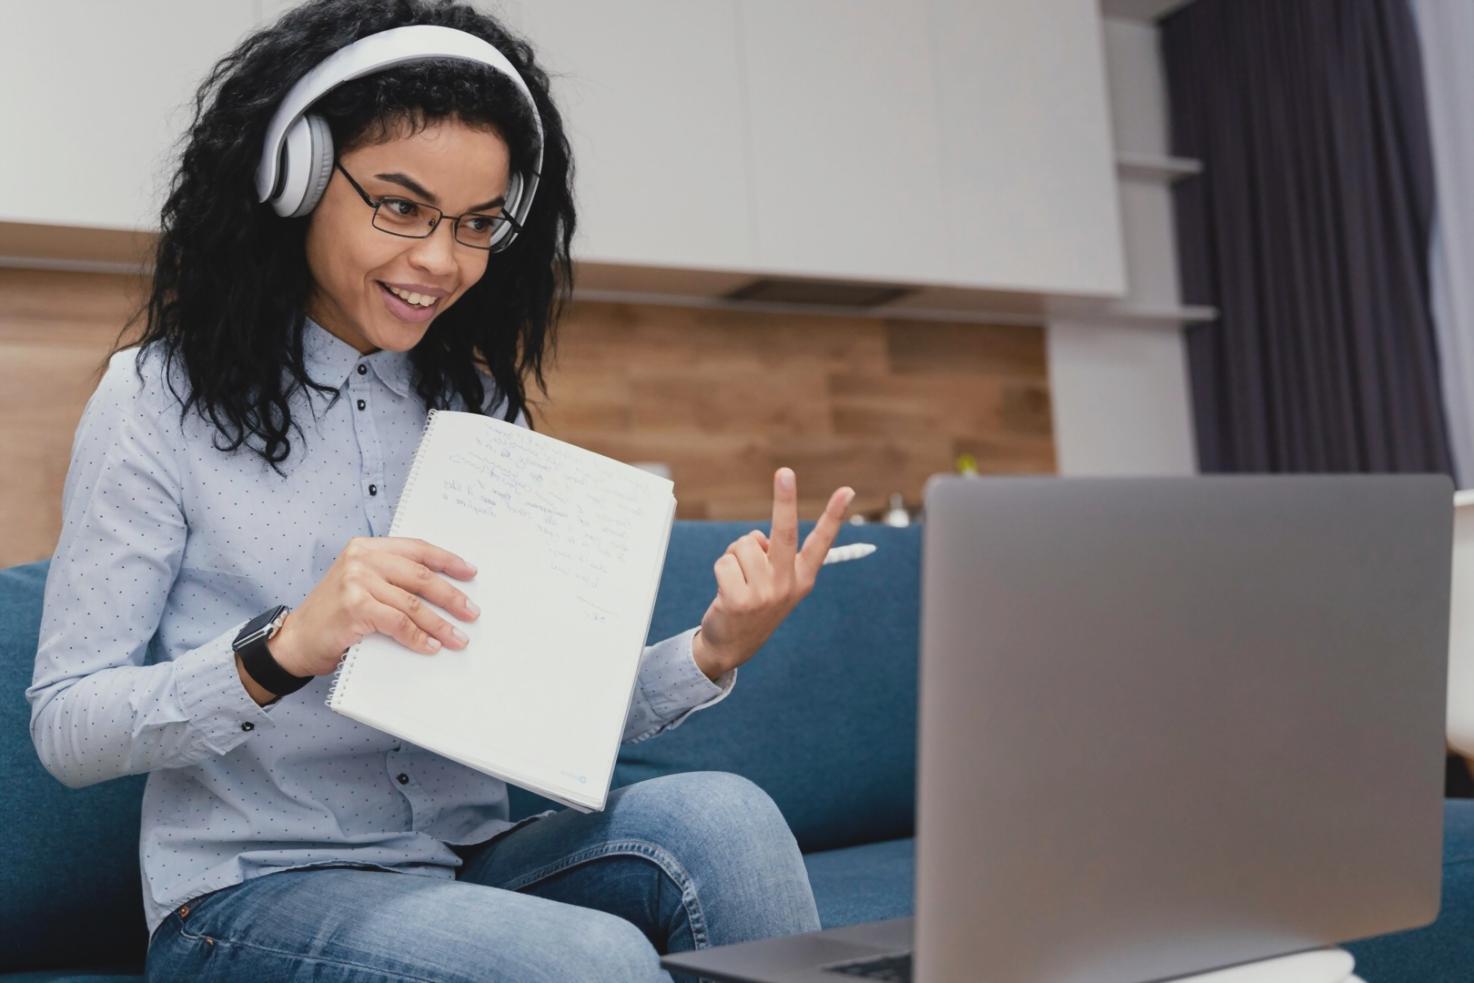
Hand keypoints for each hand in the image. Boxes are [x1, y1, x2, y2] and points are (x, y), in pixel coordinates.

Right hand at [269, 537, 480, 677]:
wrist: (296, 640)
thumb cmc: (334, 615)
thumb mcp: (361, 585)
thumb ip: (392, 579)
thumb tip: (443, 591)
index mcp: (367, 547)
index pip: (417, 549)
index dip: (447, 560)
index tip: (471, 572)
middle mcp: (361, 559)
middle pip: (420, 576)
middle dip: (451, 596)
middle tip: (471, 612)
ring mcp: (356, 582)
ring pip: (412, 603)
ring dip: (440, 624)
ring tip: (458, 638)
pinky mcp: (354, 607)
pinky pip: (398, 623)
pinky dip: (418, 637)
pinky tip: (431, 647)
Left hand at [692, 468, 855, 678]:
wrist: (732, 645)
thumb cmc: (754, 603)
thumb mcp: (774, 583)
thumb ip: (772, 557)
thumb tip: (756, 538)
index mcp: (803, 578)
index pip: (821, 542)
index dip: (834, 515)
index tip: (847, 490)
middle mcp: (788, 585)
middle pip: (785, 533)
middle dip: (785, 500)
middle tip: (785, 471)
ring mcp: (764, 594)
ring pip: (744, 545)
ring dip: (735, 554)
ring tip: (738, 579)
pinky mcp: (739, 601)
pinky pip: (725, 561)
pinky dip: (721, 569)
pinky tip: (725, 590)